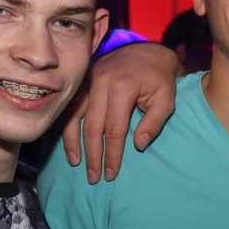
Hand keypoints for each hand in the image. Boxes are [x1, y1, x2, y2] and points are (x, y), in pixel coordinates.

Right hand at [60, 42, 182, 181]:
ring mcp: (87, 79)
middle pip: (92, 126)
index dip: (112, 154)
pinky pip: (68, 105)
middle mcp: (100, 81)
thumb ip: (154, 123)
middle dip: (92, 154)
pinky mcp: (82, 79)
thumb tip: (138, 146)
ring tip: (76, 163)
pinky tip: (61, 141)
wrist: (148, 52)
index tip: (110, 173)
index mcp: (122, 86)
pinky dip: (64, 124)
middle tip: (93, 177)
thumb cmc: (159, 79)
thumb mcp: (167, 99)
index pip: (114, 129)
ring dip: (72, 142)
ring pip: (73, 116)